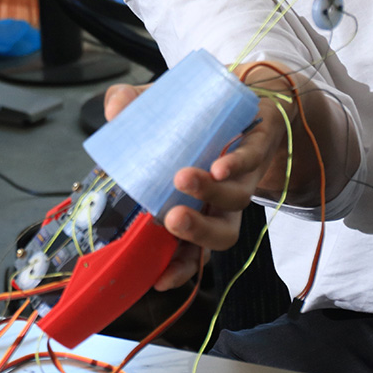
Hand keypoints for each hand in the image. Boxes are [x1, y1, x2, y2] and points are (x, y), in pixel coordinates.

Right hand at [101, 80, 287, 290]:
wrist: (242, 92)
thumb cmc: (190, 116)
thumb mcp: (151, 111)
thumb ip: (126, 106)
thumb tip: (113, 113)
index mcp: (196, 204)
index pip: (191, 249)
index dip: (179, 268)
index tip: (160, 280)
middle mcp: (222, 199)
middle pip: (219, 233)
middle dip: (197, 232)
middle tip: (172, 219)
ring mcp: (243, 175)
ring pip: (235, 201)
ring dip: (210, 192)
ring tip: (183, 178)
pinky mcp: (259, 146)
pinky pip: (251, 162)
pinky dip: (236, 165)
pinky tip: (218, 164)